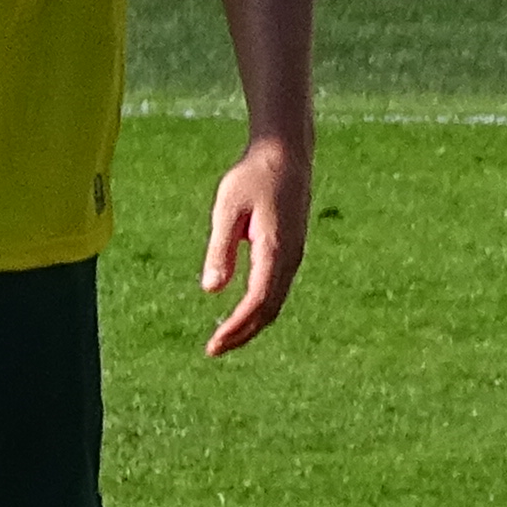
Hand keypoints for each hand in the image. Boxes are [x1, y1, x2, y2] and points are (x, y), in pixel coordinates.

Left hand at [200, 130, 309, 356]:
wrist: (284, 155)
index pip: (257, 301)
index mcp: (276, 250)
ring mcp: (294, 256)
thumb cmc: (252, 178)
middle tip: (213, 350)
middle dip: (243, 333)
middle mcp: (291, 258)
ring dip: (252, 324)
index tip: (214, 345)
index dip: (236, 327)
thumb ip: (220, 248)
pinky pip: (277, 289)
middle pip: (270, 310)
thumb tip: (211, 290)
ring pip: (276, 302)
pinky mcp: (291, 251)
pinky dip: (260, 308)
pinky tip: (242, 315)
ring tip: (224, 339)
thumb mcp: (226, 209)